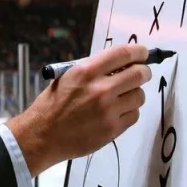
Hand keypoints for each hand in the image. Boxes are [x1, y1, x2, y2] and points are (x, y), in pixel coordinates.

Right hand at [6, 44, 150, 176]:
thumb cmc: (52, 104)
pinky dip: (129, 112)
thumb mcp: (68, 77)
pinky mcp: (113, 129)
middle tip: (141, 74)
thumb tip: (120, 64)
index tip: (143, 53)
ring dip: (134, 93)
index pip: (123, 54)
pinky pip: (134, 115)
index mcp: (86, 71)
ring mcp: (108, 110)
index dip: (138, 51)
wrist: (43, 135)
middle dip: (143, 72)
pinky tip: (117, 112)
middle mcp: (100, 89)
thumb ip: (93, 70)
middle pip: (139, 74)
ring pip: (139, 96)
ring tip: (123, 96)